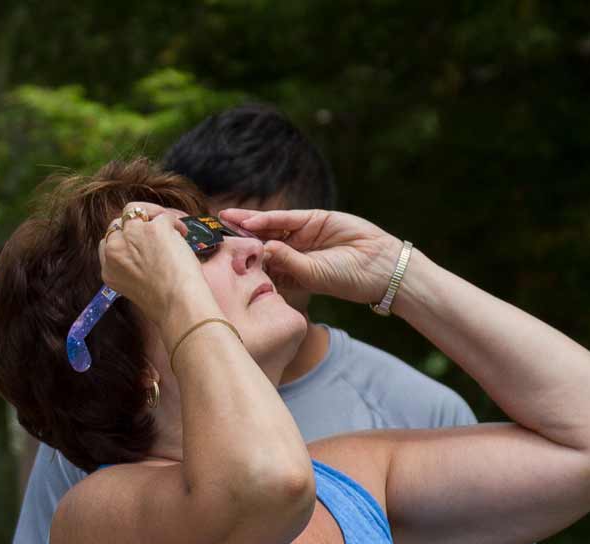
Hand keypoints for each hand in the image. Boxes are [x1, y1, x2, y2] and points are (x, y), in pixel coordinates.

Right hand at [100, 205, 211, 316]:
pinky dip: (175, 222)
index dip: (123, 238)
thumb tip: (143, 250)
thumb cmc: (163, 303)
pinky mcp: (155, 229)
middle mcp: (115, 251)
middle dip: (136, 225)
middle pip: (118, 224)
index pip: (106, 242)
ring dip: (153, 215)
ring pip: (134, 210)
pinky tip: (183, 234)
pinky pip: (163, 215)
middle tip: (155, 233)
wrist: (177, 306)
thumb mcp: (133, 288)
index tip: (138, 242)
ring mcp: (133, 237)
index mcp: (108, 270)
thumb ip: (129, 267)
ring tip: (170, 228)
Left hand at [218, 207, 405, 308]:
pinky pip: (286, 218)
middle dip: (235, 237)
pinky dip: (267, 218)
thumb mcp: (312, 275)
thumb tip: (264, 247)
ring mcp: (302, 235)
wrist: (380, 267)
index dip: (237, 260)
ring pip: (268, 227)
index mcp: (287, 274)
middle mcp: (291, 254)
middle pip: (257, 242)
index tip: (213, 260)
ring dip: (246, 224)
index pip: (257, 264)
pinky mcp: (314, 220)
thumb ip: (288, 262)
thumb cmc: (346, 280)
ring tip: (223, 220)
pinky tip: (248, 219)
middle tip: (210, 234)